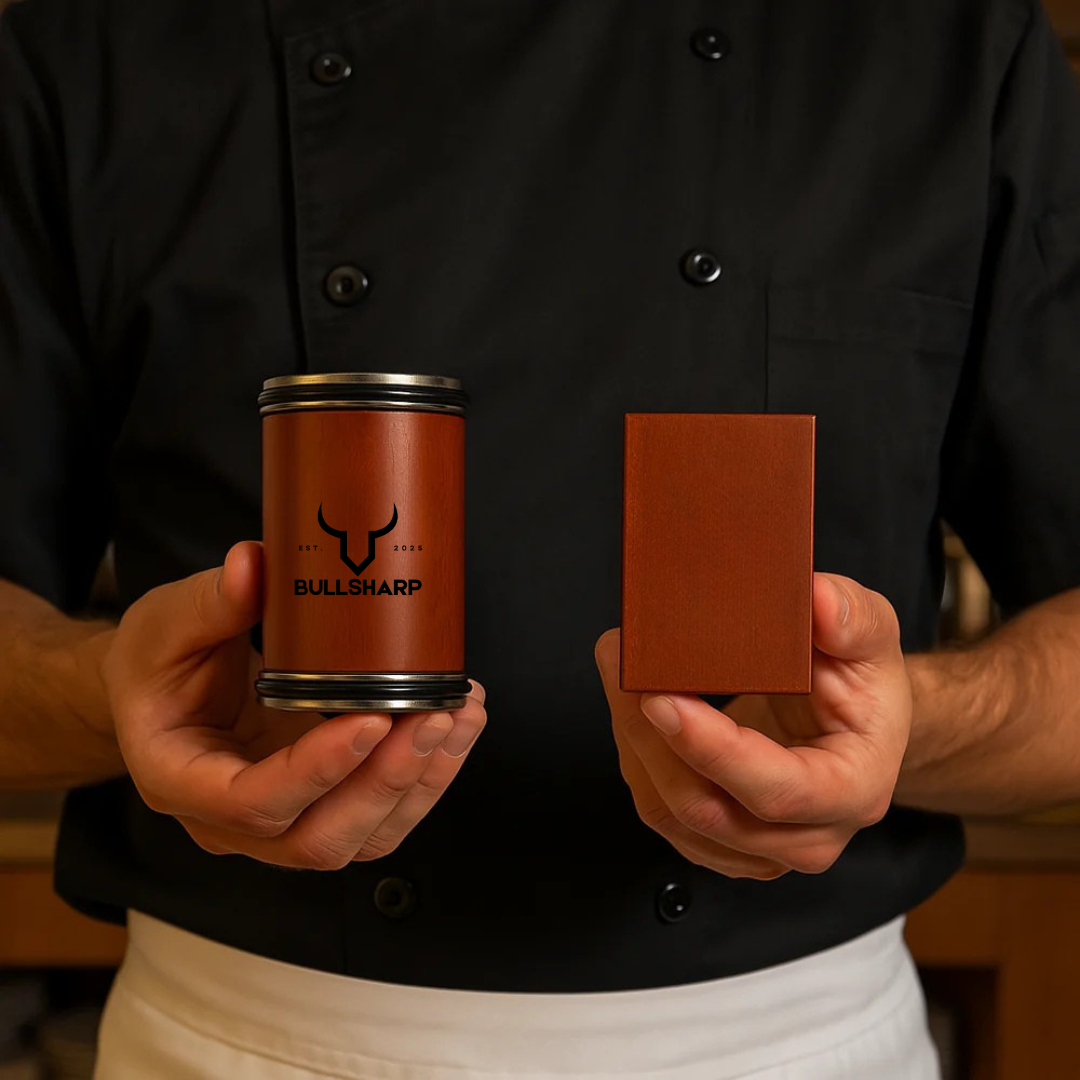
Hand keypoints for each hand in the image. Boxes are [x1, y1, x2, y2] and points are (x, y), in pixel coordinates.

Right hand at [101, 541, 486, 868]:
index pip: (252, 803)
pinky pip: (380, 815)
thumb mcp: (165, 623)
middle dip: (387, 782)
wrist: (167, 691)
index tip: (371, 718)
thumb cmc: (159, 664)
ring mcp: (284, 821)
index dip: (318, 771)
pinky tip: (457, 727)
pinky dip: (426, 777)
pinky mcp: (325, 804)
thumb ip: (209, 601)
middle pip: (318, 839)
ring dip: (421, 783)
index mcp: (179, 780)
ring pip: (360, 837)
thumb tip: (254, 566)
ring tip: (460, 716)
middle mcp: (231, 823)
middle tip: (433, 716)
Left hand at [594, 573, 910, 879]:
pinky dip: (636, 758)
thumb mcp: (873, 635)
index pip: (776, 790)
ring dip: (633, 743)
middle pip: (707, 808)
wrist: (855, 723)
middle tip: (622, 662)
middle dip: (649, 736)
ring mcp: (760, 848)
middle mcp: (808, 836)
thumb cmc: (863, 682)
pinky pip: (660, 810)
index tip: (661, 700)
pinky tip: (631, 709)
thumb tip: (818, 602)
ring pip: (670, 813)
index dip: (712, 751)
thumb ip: (853, 617)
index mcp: (853, 789)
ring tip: (620, 673)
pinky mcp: (719, 840)